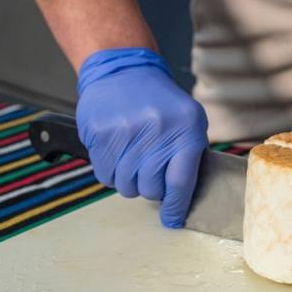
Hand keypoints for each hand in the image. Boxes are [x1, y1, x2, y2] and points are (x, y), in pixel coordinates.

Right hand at [76, 47, 208, 227]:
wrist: (124, 71)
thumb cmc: (163, 104)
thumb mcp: (191, 122)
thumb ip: (190, 157)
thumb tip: (183, 199)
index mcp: (186, 130)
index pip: (180, 182)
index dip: (175, 207)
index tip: (172, 220)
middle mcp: (157, 130)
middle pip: (150, 188)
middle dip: (151, 189)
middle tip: (150, 173)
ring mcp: (126, 131)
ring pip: (125, 185)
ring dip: (129, 181)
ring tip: (133, 161)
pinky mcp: (100, 132)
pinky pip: (104, 174)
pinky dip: (111, 172)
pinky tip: (117, 153)